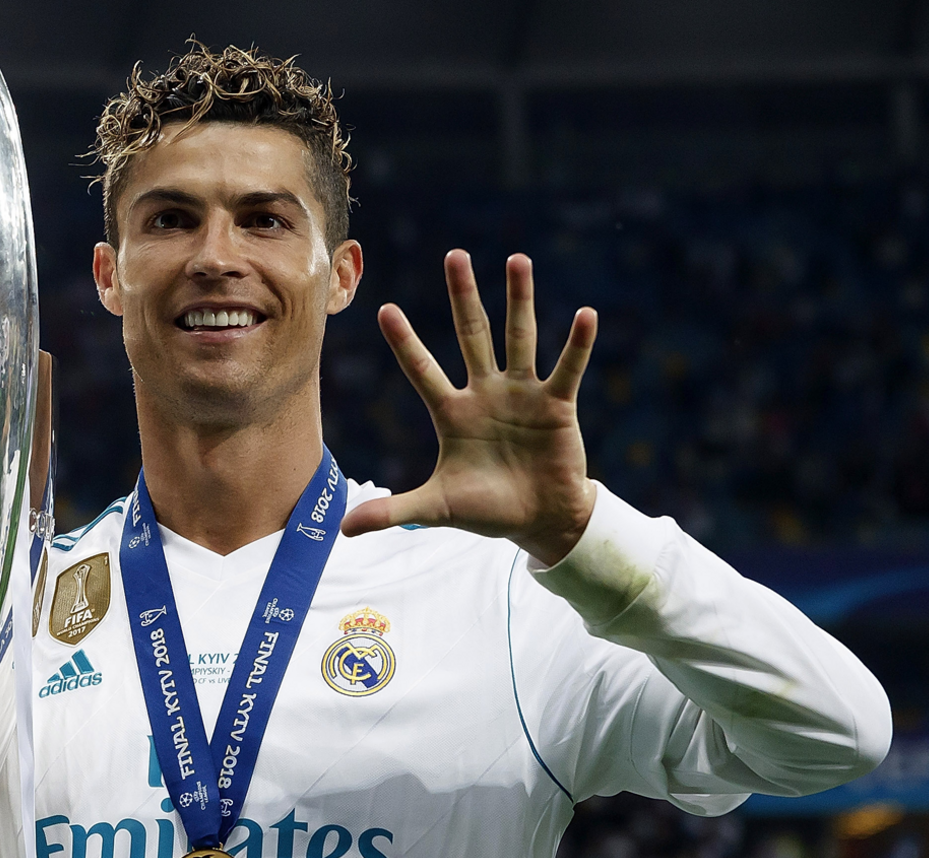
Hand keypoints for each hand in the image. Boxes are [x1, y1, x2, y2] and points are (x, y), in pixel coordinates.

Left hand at [340, 251, 598, 565]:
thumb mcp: (436, 510)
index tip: (384, 309)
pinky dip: (576, 344)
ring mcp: (522, 395)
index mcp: (452, 413)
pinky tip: (584, 314)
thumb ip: (394, 512)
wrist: (540, 521)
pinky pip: (566, 368)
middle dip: (463, 297)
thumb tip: (344, 530)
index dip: (406, 343)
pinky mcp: (557, 406)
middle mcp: (486, 393)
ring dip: (519, 299)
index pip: (422, 370)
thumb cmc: (487, 510)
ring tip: (516, 260)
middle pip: (472, 335)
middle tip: (454, 255)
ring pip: (519, 338)